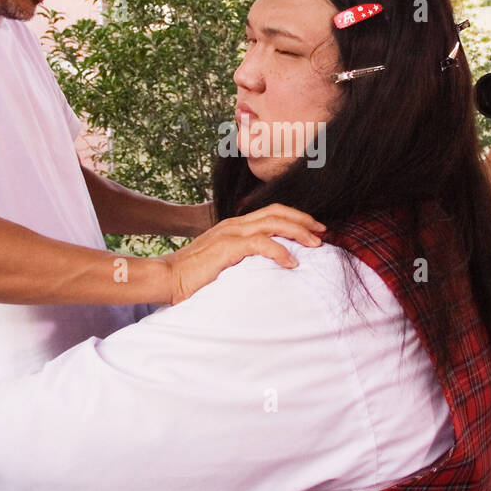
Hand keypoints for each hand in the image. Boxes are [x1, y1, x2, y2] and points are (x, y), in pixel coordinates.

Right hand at [157, 204, 325, 304]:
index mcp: (234, 226)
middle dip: (304, 221)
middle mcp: (234, 224)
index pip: (271, 213)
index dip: (296, 218)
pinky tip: (292, 263)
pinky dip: (280, 251)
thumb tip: (266, 267)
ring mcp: (230, 233)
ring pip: (273, 222)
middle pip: (277, 212)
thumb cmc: (194, 276)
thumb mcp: (223, 262)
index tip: (314, 230)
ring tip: (315, 245)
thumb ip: (242, 258)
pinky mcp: (227, 247)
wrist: (167, 278)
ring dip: (298, 232)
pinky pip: (260, 243)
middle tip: (323, 233)